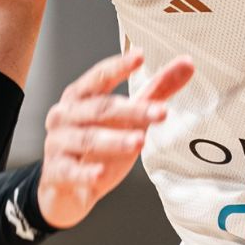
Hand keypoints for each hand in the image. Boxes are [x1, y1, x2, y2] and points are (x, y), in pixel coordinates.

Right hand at [37, 51, 194, 228]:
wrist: (69, 188)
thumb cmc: (99, 146)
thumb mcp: (129, 118)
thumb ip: (156, 91)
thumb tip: (187, 64)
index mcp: (81, 96)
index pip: (100, 77)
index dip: (119, 67)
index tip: (139, 56)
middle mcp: (66, 115)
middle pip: (100, 108)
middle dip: (132, 110)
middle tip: (161, 112)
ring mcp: (58, 143)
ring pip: (88, 138)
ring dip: (114, 140)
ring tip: (140, 141)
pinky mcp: (57, 171)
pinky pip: (71, 171)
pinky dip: (86, 172)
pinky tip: (100, 174)